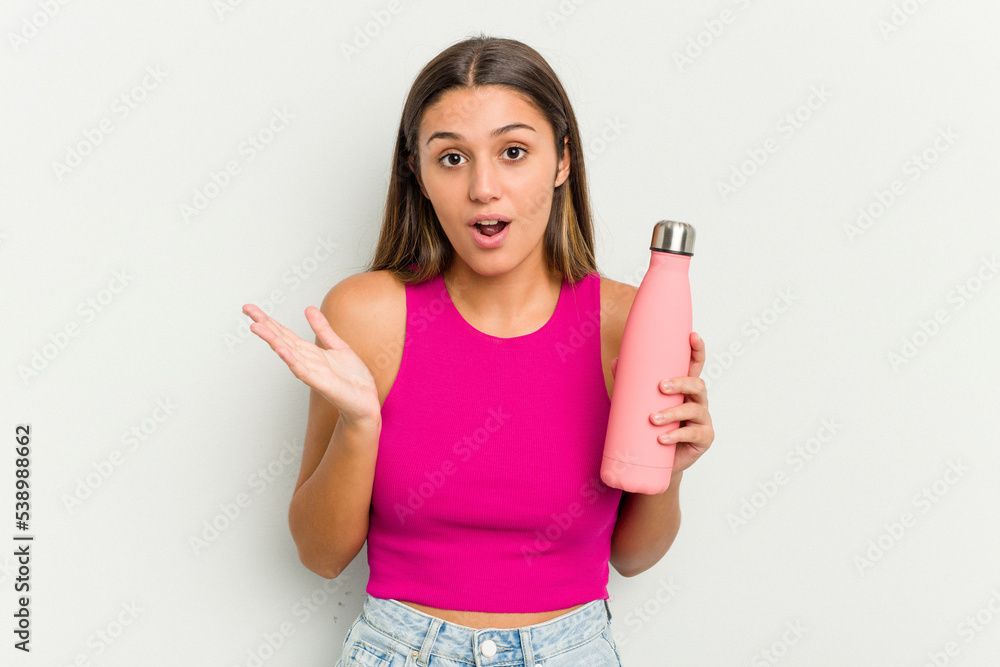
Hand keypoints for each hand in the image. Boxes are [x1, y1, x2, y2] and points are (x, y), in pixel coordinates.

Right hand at [241, 303, 381, 425]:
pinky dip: (292, 360)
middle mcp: (306, 361)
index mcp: (309, 352)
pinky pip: (303, 370)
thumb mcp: (338, 346)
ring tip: (256, 327)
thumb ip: (323, 329)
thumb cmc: (352, 378)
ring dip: (272, 340)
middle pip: (281, 339)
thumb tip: (309, 309)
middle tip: (247, 310)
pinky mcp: (321, 383)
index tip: (251, 309)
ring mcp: (311, 372)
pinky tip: (281, 350)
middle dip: (264, 325)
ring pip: (287, 353)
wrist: (365, 401)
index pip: (284, 333)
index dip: (268, 320)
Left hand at [611, 331, 714, 473]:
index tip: (693, 335)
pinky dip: (676, 435)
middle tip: (660, 386)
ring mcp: (703, 419)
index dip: (697, 350)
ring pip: (694, 410)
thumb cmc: (650, 427)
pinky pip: (693, 434)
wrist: (657, 462)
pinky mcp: (704, 438)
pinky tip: (662, 438)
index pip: (695, 365)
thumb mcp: (640, 404)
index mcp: (685, 389)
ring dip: (672, 412)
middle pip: (698, 385)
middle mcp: (697, 401)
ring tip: (652, 419)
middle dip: (680, 383)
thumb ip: (630, 383)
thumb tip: (616, 361)